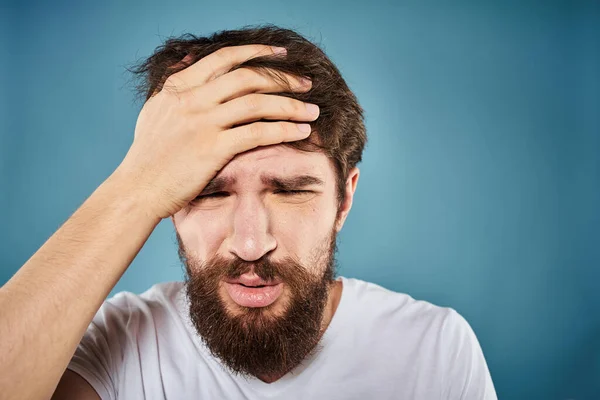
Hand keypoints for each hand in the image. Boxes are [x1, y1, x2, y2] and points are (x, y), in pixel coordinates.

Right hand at [115, 45, 318, 218]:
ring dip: (291, 104)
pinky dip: (284, 129)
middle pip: (247, 78)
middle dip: (282, 78)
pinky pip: (258, 132)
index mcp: (178, 87)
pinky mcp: (212, 149)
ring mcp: (202, 123)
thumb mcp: (155, 110)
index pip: (224, 58)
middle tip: (306, 84)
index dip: (257, 52)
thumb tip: (189, 58)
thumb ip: (174, 84)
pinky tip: (301, 131)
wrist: (137, 189)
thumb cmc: (148, 155)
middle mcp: (191, 99)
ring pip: (257, 103)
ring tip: (312, 110)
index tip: (281, 54)